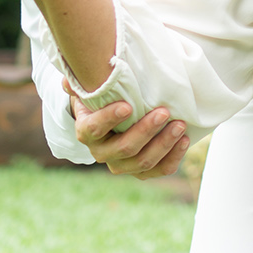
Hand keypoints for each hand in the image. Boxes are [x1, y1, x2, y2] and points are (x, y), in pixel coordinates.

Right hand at [70, 80, 190, 178]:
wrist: (111, 120)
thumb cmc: (102, 99)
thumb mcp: (90, 89)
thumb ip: (82, 83)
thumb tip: (68, 81)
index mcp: (86, 132)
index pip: (94, 129)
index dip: (109, 119)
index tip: (127, 106)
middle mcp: (101, 153)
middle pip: (124, 148)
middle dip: (146, 131)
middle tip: (164, 113)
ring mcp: (121, 164)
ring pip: (143, 162)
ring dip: (164, 144)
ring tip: (180, 125)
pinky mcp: (140, 171)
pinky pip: (159, 171)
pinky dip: (173, 157)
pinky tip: (184, 140)